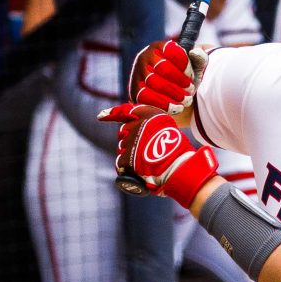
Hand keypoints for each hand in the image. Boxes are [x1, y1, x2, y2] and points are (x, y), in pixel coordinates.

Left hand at [100, 102, 218, 204]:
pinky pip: (121, 162)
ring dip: (129, 154)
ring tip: (144, 162)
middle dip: (129, 141)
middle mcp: (138, 125)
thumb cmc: (179, 152)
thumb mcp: (168, 130)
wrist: (180, 167)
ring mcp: (131, 141)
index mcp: (150, 115)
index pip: (125, 111)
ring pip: (122, 148)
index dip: (112, 114)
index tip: (100, 117)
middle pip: (123, 133)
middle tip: (144, 151)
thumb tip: (134, 129)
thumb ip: (152, 126)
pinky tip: (135, 170)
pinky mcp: (127, 157)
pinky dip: (126, 167)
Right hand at [129, 39, 207, 113]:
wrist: (170, 93)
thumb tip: (195, 52)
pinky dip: (164, 104)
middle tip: (191, 89)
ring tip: (186, 100)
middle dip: (180, 81)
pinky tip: (176, 108)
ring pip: (154, 83)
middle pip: (164, 69)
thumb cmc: (183, 76)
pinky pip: (146, 97)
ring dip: (174, 94)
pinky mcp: (135, 90)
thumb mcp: (194, 66)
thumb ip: (199, 57)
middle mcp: (145, 57)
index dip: (185, 66)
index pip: (172, 52)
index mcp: (160, 47)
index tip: (192, 76)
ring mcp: (138, 73)